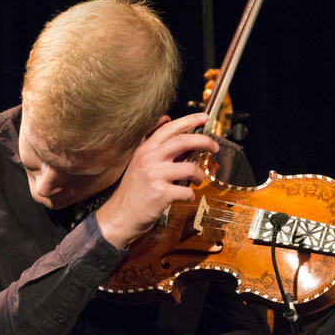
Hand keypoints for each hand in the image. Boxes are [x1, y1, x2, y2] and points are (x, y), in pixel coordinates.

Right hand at [95, 112, 217, 248]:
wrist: (119, 216)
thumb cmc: (133, 192)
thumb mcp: (139, 164)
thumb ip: (154, 149)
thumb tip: (172, 130)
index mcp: (145, 150)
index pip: (169, 128)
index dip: (189, 120)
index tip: (204, 118)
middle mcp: (149, 159)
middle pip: (183, 141)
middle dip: (204, 141)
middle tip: (214, 146)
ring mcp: (155, 176)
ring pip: (190, 168)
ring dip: (199, 175)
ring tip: (198, 180)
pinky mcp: (161, 193)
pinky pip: (186, 191)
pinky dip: (190, 194)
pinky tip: (185, 196)